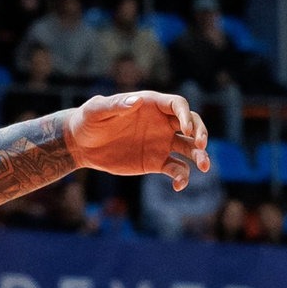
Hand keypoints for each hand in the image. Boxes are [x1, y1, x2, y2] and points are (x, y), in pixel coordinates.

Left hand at [67, 90, 209, 191]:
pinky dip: (182, 177)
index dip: (186, 116)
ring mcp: (161, 143)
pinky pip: (176, 169)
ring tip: (205, 166)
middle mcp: (161, 123)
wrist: (81, 144)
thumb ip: (116, 105)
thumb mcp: (97, 110)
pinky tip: (178, 186)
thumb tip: (136, 102)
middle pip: (191, 124)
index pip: (177, 105)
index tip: (185, 129)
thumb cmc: (88, 120)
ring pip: (189, 148)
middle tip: (201, 145)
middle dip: (201, 133)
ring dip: (200, 156)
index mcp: (151, 105)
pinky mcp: (156, 162)